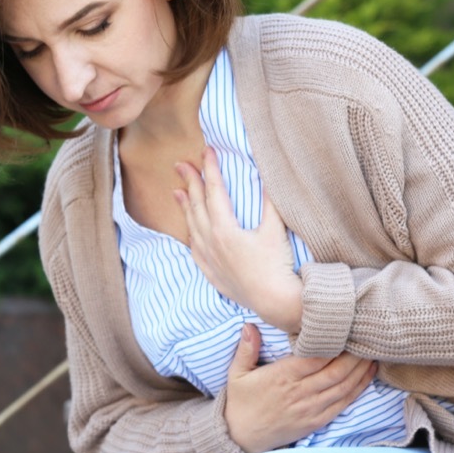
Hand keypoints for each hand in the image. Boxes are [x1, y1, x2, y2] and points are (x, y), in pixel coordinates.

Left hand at [174, 147, 302, 332]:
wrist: (274, 301)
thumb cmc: (277, 264)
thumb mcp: (275, 229)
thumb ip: (270, 202)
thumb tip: (268, 177)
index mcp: (225, 228)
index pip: (214, 191)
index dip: (211, 168)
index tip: (207, 151)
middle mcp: (211, 242)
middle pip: (197, 205)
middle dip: (190, 182)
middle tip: (181, 164)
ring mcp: (210, 259)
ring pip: (192, 227)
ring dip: (185, 207)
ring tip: (177, 192)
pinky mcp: (213, 274)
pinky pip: (196, 251)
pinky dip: (191, 236)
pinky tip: (190, 232)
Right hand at [224, 324, 376, 452]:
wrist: (242, 437)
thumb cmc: (240, 401)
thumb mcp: (236, 373)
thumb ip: (246, 349)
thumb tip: (248, 325)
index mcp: (282, 376)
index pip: (315, 357)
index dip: (333, 344)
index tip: (345, 328)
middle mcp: (299, 392)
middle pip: (335, 371)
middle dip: (354, 355)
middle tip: (367, 337)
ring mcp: (310, 408)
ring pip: (343, 386)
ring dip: (361, 370)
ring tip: (373, 351)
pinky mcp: (316, 421)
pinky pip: (342, 403)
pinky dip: (358, 388)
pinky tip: (368, 375)